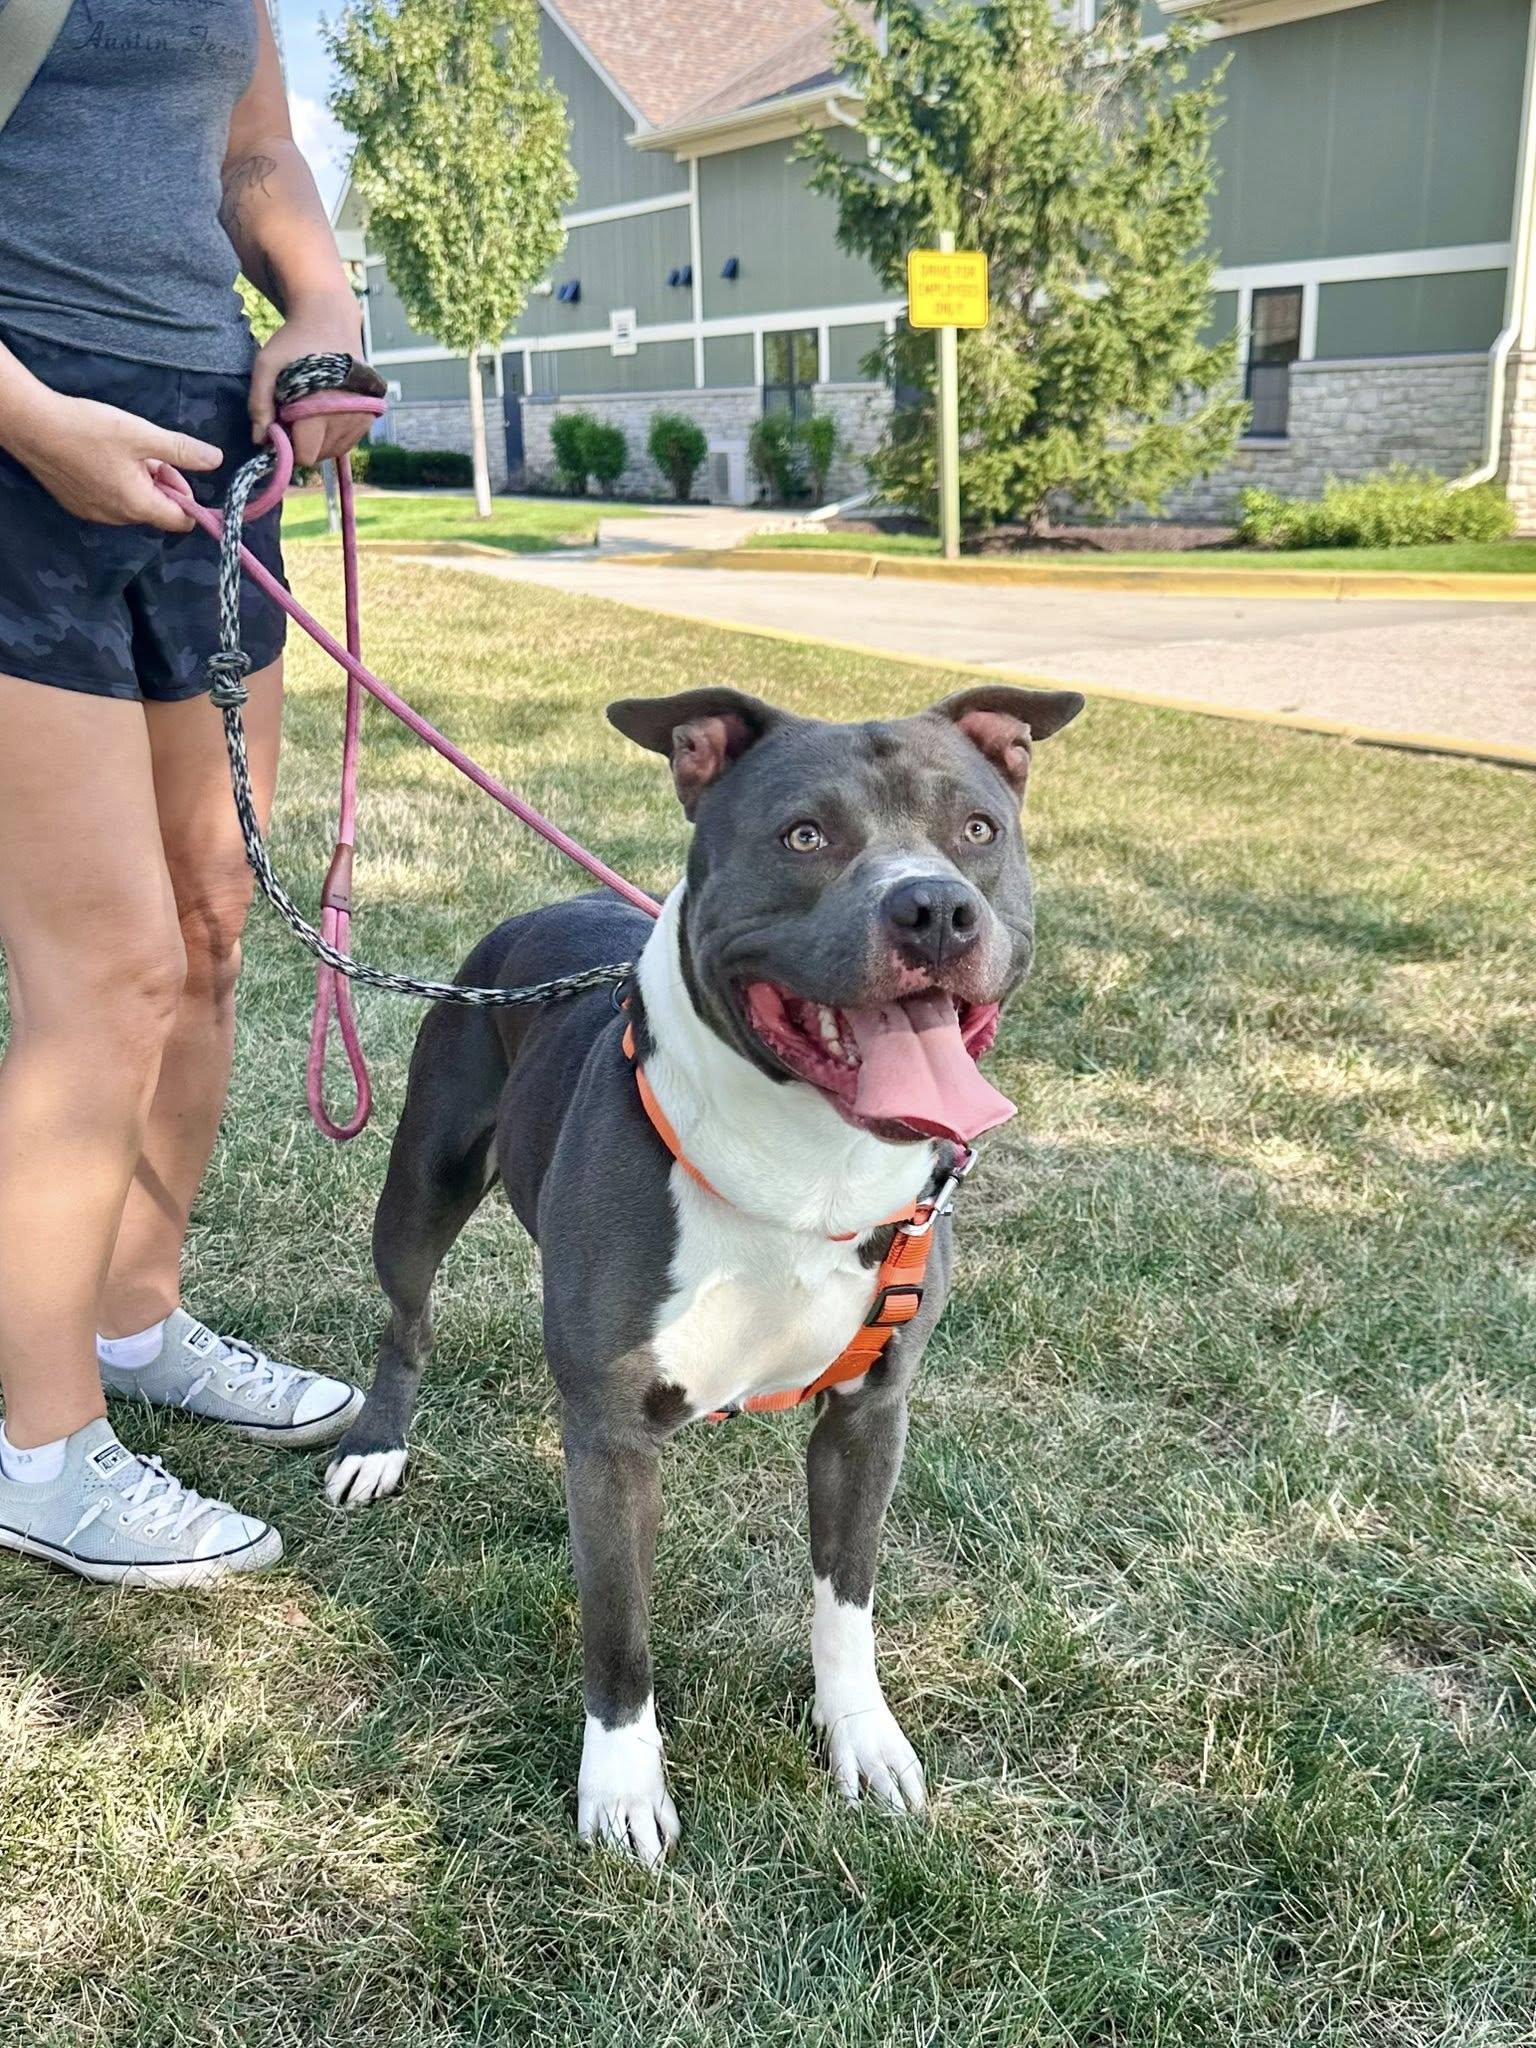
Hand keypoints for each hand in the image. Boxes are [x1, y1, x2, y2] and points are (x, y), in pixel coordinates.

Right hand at [3, 390, 221, 532]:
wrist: (32, 426)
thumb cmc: (88, 429)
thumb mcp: (142, 435)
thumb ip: (181, 450)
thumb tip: (216, 460)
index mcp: (137, 506)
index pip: (180, 522)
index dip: (190, 501)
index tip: (183, 472)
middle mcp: (116, 518)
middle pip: (156, 510)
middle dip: (163, 484)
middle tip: (151, 453)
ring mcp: (93, 513)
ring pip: (132, 503)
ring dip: (140, 482)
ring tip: (127, 450)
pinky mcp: (75, 504)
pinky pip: (109, 499)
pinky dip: (117, 483)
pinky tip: (104, 457)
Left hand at [250, 290, 367, 467]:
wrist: (330, 319)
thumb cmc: (295, 341)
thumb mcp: (267, 365)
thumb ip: (259, 403)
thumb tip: (259, 440)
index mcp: (320, 411)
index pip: (304, 455)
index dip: (288, 446)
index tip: (280, 425)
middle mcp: (346, 420)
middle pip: (318, 456)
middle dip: (302, 442)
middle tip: (293, 414)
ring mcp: (361, 419)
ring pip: (333, 451)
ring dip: (318, 440)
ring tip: (309, 411)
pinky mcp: (370, 416)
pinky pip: (347, 442)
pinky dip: (333, 435)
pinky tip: (324, 413)